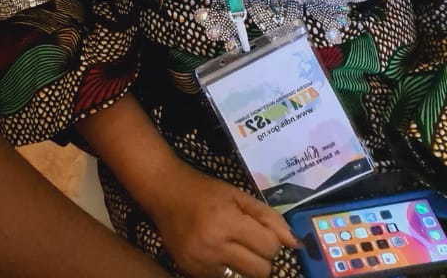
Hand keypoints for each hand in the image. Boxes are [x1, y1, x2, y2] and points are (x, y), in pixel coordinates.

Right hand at [151, 164, 296, 277]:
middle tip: (249, 240)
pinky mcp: (192, 272)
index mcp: (226, 221)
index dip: (271, 240)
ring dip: (245, 264)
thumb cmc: (205, 190)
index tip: (260, 231)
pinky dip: (227, 268)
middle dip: (262, 256)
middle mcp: (213, 245)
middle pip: (261, 270)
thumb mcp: (238, 195)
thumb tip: (295, 243)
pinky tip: (217, 251)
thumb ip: (268, 218)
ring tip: (233, 246)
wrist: (165, 192)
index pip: (269, 247)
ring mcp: (201, 263)